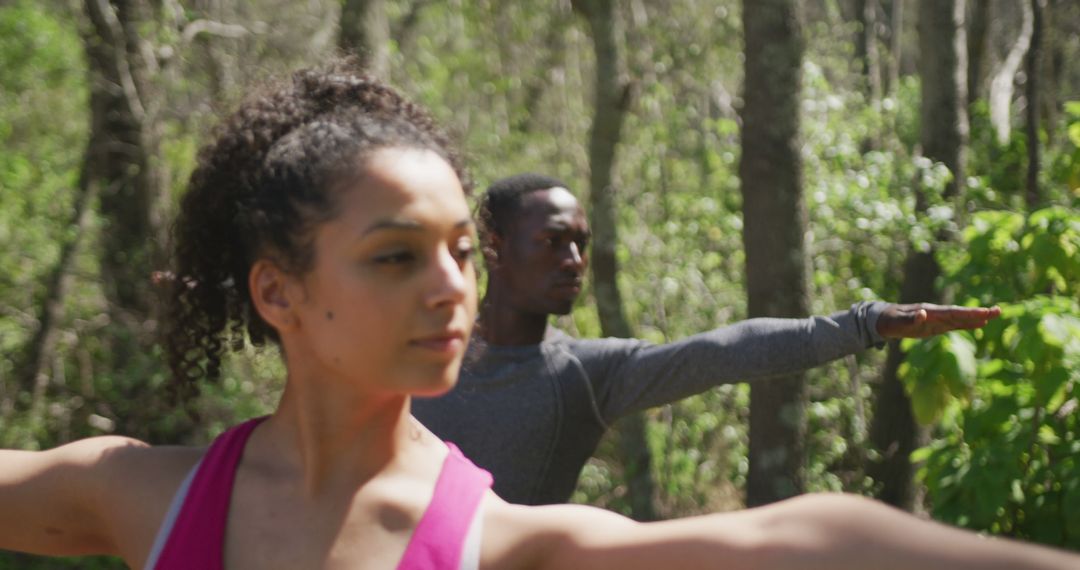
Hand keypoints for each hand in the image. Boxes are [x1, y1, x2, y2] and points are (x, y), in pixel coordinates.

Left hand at [875, 303, 1001, 338]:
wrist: (883, 319)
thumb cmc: (889, 321)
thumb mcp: (897, 322)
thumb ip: (910, 320)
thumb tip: (923, 314)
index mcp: (929, 311)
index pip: (952, 313)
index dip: (968, 314)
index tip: (984, 314)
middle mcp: (936, 313)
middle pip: (961, 313)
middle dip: (979, 313)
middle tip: (999, 310)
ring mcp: (937, 319)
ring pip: (960, 318)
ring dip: (977, 317)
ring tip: (995, 314)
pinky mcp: (936, 325)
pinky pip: (954, 324)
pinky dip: (967, 324)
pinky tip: (980, 324)